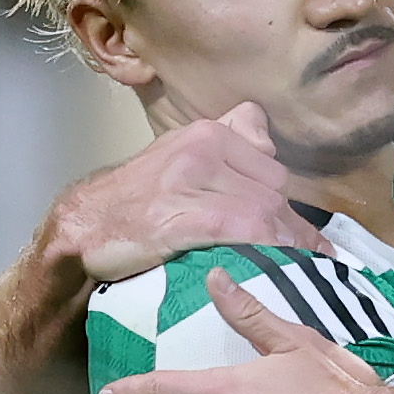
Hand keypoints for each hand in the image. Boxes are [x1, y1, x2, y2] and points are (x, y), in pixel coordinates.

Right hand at [48, 103, 327, 283]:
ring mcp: (191, 178)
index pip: (272, 166)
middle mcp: (204, 146)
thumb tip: (261, 124)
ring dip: (288, 243)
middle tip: (310, 259)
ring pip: (263, 209)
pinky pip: (242, 227)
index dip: (293, 207)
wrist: (82, 227)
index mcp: (209, 132)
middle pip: (273, 189)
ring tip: (302, 269)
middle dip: (294, 228)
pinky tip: (279, 267)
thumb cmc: (135, 200)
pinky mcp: (181, 213)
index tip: (306, 236)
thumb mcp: (180, 155)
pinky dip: (267, 247)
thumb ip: (224, 141)